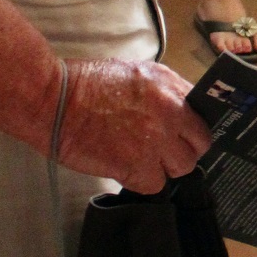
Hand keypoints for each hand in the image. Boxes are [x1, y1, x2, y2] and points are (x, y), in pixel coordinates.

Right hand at [57, 60, 211, 193]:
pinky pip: (155, 184)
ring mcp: (154, 142)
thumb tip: (180, 110)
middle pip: (199, 145)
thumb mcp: (136, 72)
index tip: (185, 136)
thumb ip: (164, 91)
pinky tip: (127, 169)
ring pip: (181, 168)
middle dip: (184, 150)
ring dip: (164, 168)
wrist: (54, 100)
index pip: (203, 117)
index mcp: (170, 89)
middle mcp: (169, 114)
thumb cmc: (86, 82)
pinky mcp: (135, 166)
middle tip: (164, 151)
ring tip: (142, 160)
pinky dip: (143, 180)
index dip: (193, 130)